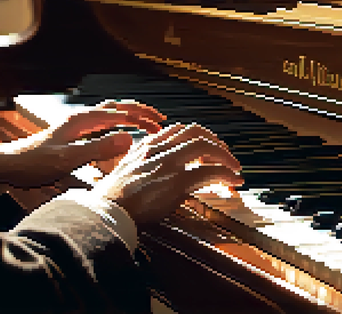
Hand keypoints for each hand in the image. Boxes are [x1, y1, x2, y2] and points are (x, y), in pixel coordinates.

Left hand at [0, 100, 165, 189]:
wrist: (9, 166)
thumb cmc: (34, 163)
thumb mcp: (68, 158)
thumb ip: (98, 149)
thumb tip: (129, 139)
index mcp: (82, 119)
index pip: (119, 111)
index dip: (141, 117)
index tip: (159, 124)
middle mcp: (81, 118)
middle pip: (117, 107)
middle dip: (139, 112)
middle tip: (159, 121)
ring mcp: (77, 126)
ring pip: (110, 115)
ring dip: (129, 117)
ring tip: (147, 126)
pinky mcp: (73, 135)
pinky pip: (102, 125)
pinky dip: (118, 126)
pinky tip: (122, 136)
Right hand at [92, 123, 242, 225]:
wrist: (107, 210)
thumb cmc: (113, 199)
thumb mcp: (127, 172)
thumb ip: (145, 165)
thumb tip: (161, 171)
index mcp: (146, 146)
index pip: (176, 130)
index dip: (195, 137)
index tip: (205, 147)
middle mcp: (158, 149)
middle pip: (194, 131)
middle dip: (214, 141)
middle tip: (224, 153)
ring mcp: (168, 163)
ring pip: (204, 146)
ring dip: (224, 155)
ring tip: (234, 167)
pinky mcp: (177, 181)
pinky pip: (210, 171)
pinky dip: (226, 174)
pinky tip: (233, 181)